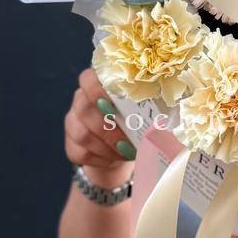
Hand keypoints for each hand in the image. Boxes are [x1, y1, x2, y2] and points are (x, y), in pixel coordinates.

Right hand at [64, 68, 135, 187]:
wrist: (121, 148)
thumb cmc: (136, 122)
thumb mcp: (142, 110)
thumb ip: (147, 108)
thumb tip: (166, 118)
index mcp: (98, 85)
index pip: (89, 79)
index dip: (98, 90)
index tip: (116, 104)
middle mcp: (81, 100)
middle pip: (84, 108)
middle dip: (108, 128)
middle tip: (127, 141)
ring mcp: (73, 122)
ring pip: (81, 134)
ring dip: (106, 146)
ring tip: (126, 152)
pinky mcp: (71, 144)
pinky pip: (79, 153)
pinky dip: (100, 159)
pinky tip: (115, 159)